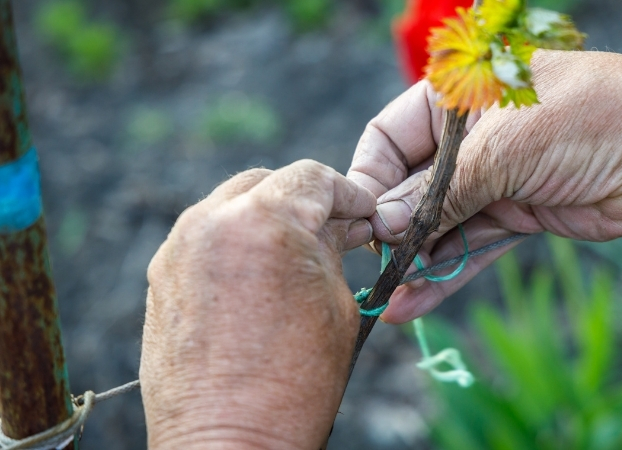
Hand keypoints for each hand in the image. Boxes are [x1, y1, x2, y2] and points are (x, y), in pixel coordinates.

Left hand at [140, 161, 375, 448]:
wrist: (228, 440)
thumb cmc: (295, 383)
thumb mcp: (336, 303)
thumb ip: (333, 249)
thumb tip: (339, 225)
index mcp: (267, 221)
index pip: (312, 177)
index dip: (347, 193)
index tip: (361, 213)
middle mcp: (214, 221)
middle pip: (267, 182)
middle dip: (303, 200)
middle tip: (331, 230)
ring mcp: (180, 246)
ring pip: (231, 205)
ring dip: (266, 218)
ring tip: (293, 254)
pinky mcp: (161, 274)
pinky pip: (206, 237)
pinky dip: (235, 242)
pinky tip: (257, 275)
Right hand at [348, 49, 621, 321]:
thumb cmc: (584, 120)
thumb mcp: (500, 149)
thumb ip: (437, 193)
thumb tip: (380, 225)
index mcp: (458, 96)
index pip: (390, 135)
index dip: (370, 177)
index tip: (357, 219)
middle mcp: (472, 136)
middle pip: (412, 184)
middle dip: (391, 227)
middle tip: (372, 268)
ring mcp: (495, 176)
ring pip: (440, 222)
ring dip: (415, 259)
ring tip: (385, 297)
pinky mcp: (517, 213)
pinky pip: (470, 245)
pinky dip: (446, 272)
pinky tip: (414, 303)